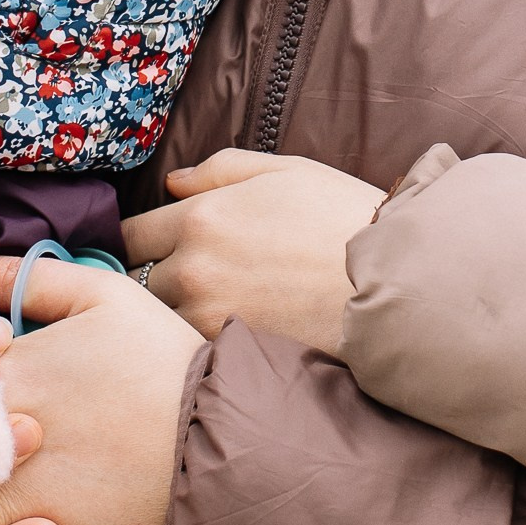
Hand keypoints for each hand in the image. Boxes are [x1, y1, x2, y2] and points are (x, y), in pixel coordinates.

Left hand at [124, 151, 384, 353]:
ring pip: (156, 322)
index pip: (131, 234)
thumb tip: (172, 184)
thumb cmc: (346, 218)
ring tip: (194, 317)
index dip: (138, 241)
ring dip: (165, 319)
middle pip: (133, 283)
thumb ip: (221, 170)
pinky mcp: (228, 354)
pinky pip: (186, 350)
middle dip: (147, 282)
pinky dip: (191, 345)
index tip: (150, 249)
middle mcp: (193, 268)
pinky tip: (216, 339)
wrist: (395, 282)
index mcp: (202, 216)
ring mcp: (207, 317)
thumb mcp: (287, 171)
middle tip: (174, 286)